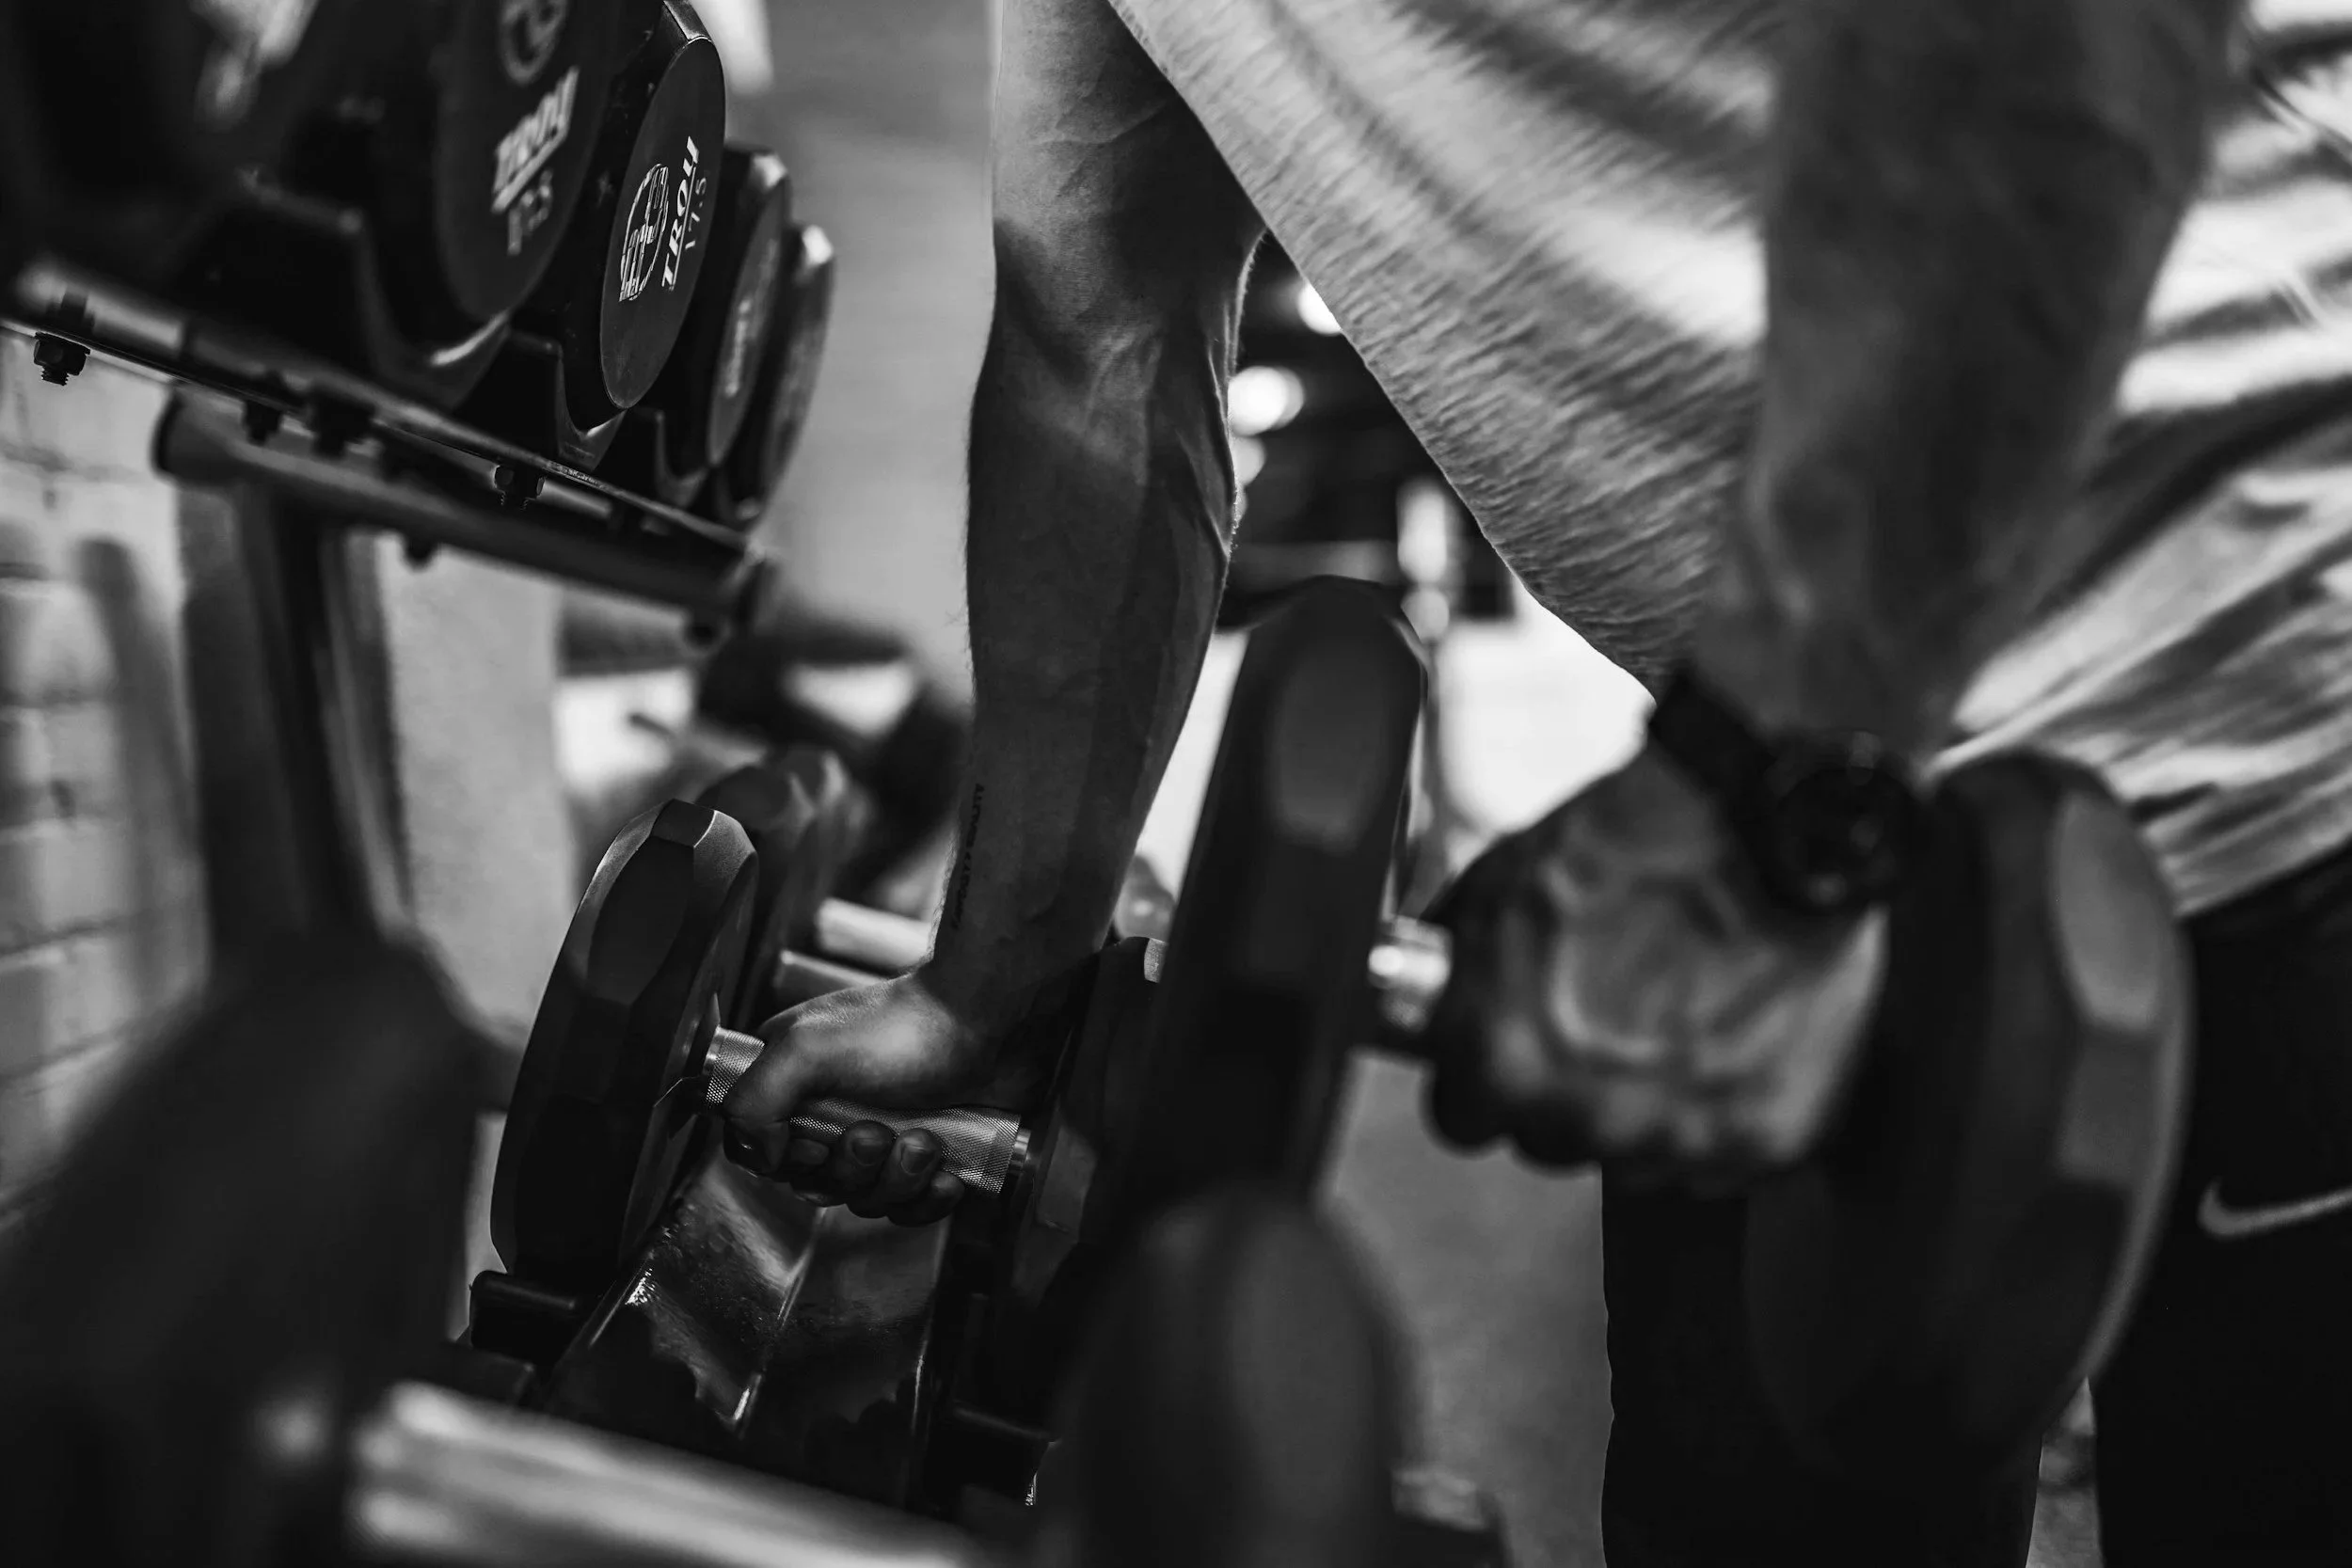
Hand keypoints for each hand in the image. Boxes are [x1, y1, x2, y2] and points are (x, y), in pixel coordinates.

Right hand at [719, 969, 1048, 1224]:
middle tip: (878, 1131)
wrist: (992, 1023)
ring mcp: (884, 1134)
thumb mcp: (806, 1048)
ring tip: (924, 1138)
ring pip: (867, 1198)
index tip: (817, 1144)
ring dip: (897, 1178)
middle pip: (817, 1183)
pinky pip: (912, 1207)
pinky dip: (928, 1197)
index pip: (761, 1151)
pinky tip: (947, 1170)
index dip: (789, 1163)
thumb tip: (761, 1156)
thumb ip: (754, 1100)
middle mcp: (833, 1109)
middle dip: (852, 1169)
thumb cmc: (904, 1027)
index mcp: (795, 1081)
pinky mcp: (928, 1156)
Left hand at [1421, 745, 1886, 1189]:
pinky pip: (1718, 1157)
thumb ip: (1453, 968)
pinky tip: (1732, 1035)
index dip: (1485, 1075)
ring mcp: (1672, 1137)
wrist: (1760, 825)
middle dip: (1567, 1091)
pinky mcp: (1757, 1140)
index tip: (1509, 1050)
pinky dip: (1724, 1109)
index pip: (1461, 1118)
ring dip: (1645, 1107)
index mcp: (1499, 1060)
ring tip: (1680, 1016)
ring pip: (1634, 1157)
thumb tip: (1426, 1000)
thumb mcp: (1497, 884)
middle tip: (1610, 1017)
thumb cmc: (1636, 843)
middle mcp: (1579, 1115)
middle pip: (1549, 1141)